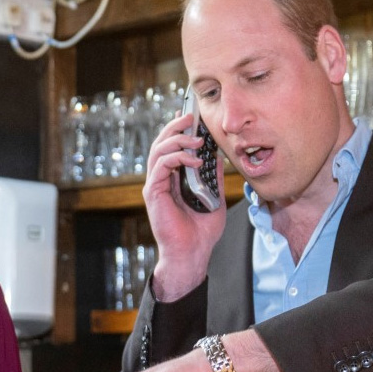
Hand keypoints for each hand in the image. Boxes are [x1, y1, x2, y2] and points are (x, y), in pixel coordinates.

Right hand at [143, 113, 227, 300]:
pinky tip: (194, 160)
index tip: (192, 118)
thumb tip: (219, 157)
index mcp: (173, 180)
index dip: (179, 130)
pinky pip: (161, 166)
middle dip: (175, 127)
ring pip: (158, 151)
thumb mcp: (215, 198)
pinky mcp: (153, 193)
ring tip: (196, 138)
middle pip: (161, 143)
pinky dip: (177, 158)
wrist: (192, 254)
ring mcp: (155, 186)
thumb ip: (214, 178)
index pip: (171, 147)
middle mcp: (161, 180)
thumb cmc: (201, 232)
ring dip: (176, 139)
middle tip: (191, 117)